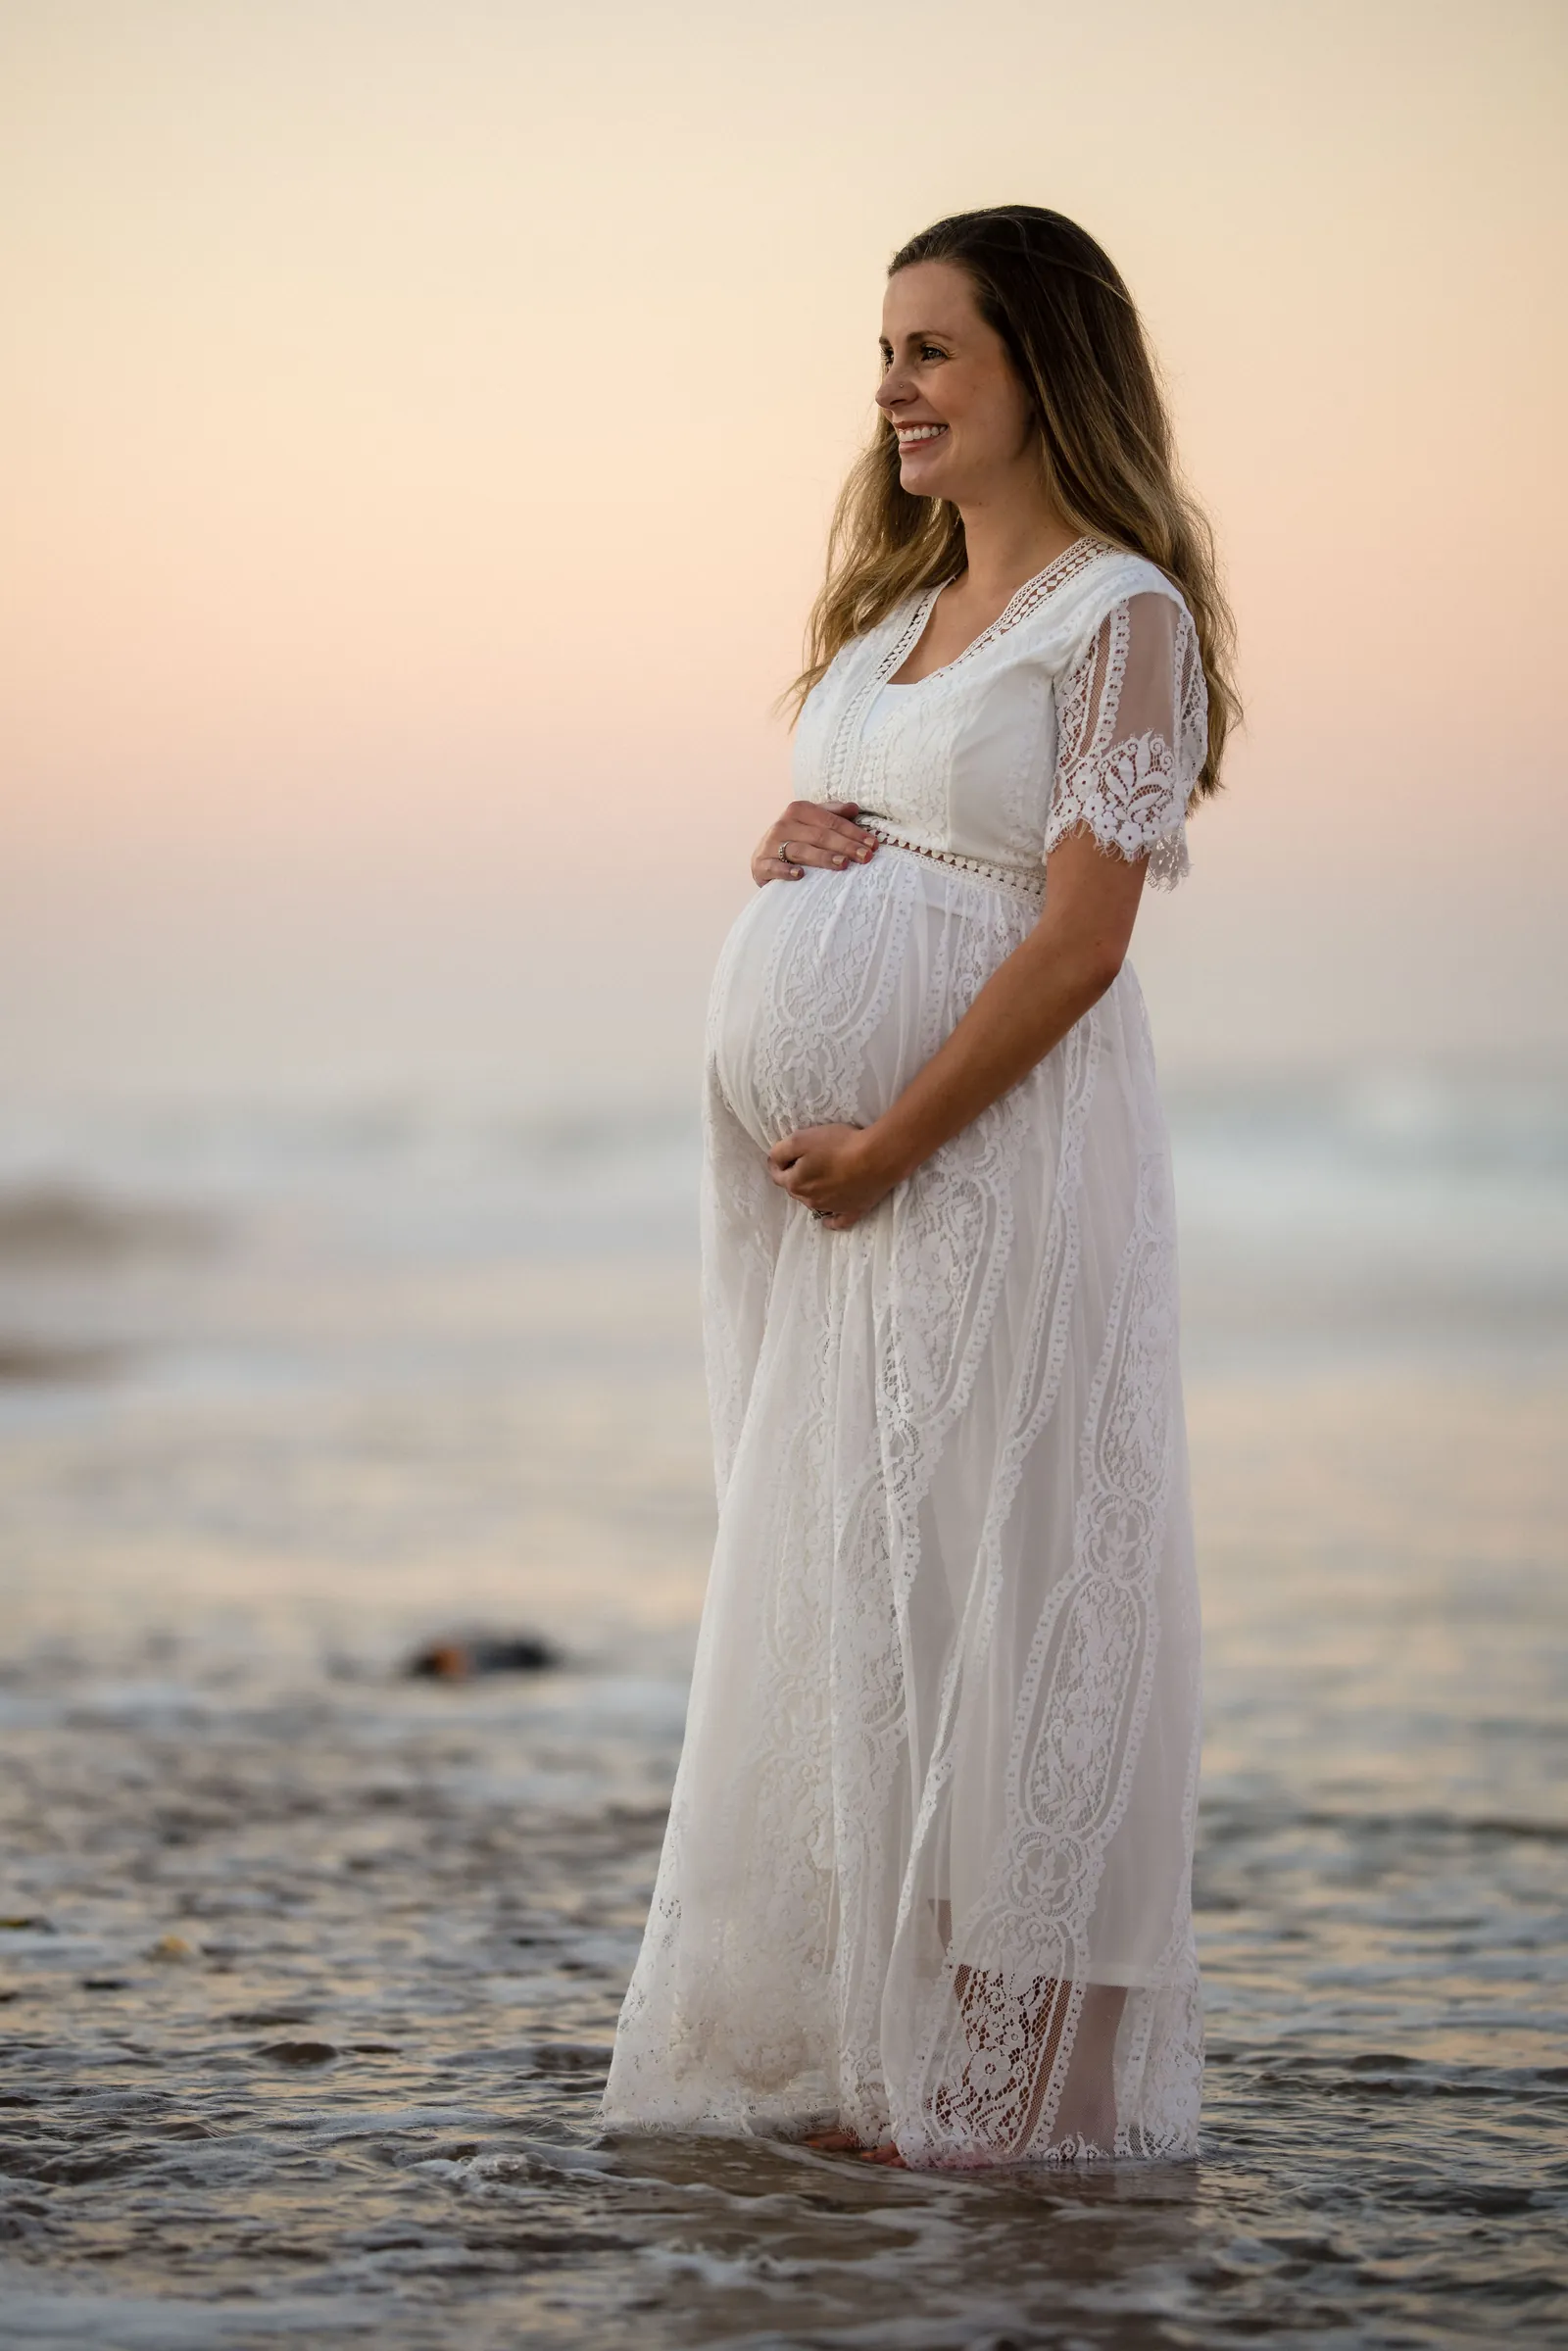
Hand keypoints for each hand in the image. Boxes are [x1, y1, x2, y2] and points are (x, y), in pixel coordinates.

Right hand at [753, 801, 878, 887]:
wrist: (763, 858)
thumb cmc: (795, 840)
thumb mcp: (813, 824)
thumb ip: (832, 815)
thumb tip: (854, 808)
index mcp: (799, 810)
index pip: (831, 821)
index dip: (853, 832)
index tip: (872, 844)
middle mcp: (784, 824)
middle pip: (820, 835)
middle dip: (845, 846)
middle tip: (866, 857)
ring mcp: (771, 844)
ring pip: (801, 850)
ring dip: (823, 857)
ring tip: (843, 864)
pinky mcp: (760, 863)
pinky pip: (774, 867)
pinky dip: (786, 871)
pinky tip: (800, 875)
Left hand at [767, 1123, 897, 1230]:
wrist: (876, 1158)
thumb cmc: (838, 1145)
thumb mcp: (801, 1139)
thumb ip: (781, 1151)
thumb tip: (773, 1160)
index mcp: (796, 1184)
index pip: (778, 1175)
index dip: (778, 1163)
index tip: (783, 1155)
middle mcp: (810, 1200)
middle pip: (796, 1189)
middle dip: (796, 1176)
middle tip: (806, 1161)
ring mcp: (832, 1208)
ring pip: (814, 1202)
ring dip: (813, 1192)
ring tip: (822, 1178)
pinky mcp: (853, 1211)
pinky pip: (837, 1221)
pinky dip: (831, 1218)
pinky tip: (829, 1217)